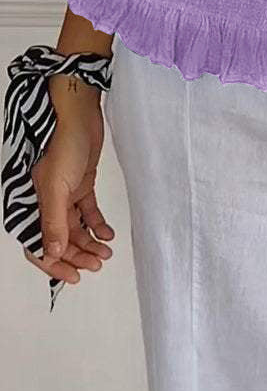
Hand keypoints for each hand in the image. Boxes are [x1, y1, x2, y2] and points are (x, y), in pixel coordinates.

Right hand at [24, 89, 114, 285]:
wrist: (79, 114)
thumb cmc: (64, 143)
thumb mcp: (57, 186)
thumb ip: (54, 222)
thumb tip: (52, 253)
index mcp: (34, 204)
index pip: (39, 244)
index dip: (54, 264)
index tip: (73, 276)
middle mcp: (48, 201)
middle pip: (60, 240)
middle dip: (78, 255)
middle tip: (97, 264)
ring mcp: (65, 193)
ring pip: (75, 228)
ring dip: (90, 242)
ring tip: (106, 252)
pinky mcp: (81, 183)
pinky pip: (88, 211)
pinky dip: (98, 224)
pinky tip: (108, 233)